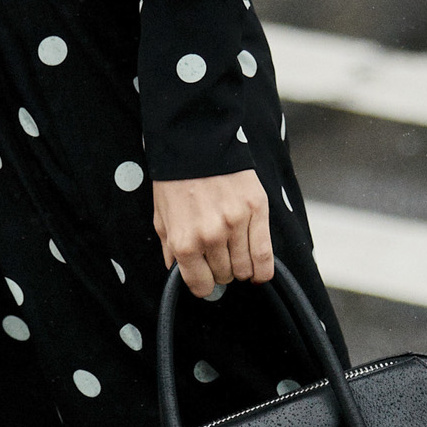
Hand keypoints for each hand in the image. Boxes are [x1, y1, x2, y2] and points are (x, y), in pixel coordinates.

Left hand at [151, 170, 275, 298]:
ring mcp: (236, 224)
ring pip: (245, 269)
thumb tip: (177, 272)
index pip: (201, 285)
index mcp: (184, 241)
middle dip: (221, 272)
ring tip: (236, 257)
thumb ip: (169, 249)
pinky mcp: (256, 210)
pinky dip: (263, 270)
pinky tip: (258, 272)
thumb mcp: (161, 217)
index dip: (204, 286)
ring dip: (241, 269)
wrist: (196, 141)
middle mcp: (210, 237)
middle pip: (225, 276)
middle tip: (219, 258)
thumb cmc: (175, 180)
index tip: (206, 280)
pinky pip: (265, 255)